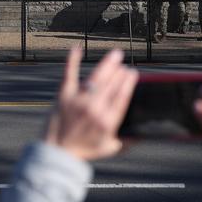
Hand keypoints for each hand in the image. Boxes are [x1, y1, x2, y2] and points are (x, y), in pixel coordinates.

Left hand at [44, 47, 137, 161]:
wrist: (57, 153)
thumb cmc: (84, 151)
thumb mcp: (110, 148)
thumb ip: (128, 140)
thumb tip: (144, 132)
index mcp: (107, 121)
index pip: (121, 96)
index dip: (128, 82)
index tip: (132, 72)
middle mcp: (94, 109)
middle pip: (111, 84)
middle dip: (119, 72)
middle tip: (124, 64)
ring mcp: (78, 100)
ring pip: (96, 77)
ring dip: (107, 64)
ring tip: (115, 54)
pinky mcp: (63, 95)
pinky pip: (69, 74)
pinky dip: (72, 60)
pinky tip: (77, 48)